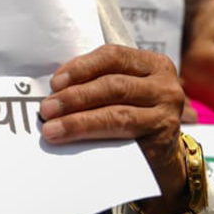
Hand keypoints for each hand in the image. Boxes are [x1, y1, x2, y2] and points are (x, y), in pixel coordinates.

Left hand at [38, 44, 188, 213]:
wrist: (162, 156)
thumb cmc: (133, 114)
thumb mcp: (122, 91)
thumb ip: (96, 82)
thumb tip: (53, 90)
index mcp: (153, 64)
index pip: (113, 56)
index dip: (81, 67)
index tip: (55, 82)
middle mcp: (165, 86)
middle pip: (113, 86)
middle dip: (75, 97)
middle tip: (46, 109)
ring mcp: (167, 115)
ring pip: (117, 114)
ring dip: (78, 121)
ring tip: (52, 129)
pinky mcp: (163, 142)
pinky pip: (124, 139)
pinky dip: (95, 138)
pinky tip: (74, 143)